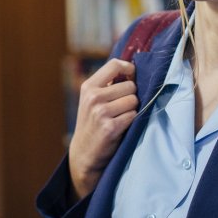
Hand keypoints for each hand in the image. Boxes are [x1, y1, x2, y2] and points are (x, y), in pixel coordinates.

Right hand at [68, 58, 138, 199]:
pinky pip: (133, 115)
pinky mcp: (110, 127)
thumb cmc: (93, 123)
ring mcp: (101, 112)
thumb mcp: (92, 99)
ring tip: (120, 117)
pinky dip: (131, 121)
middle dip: (131, 95)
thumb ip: (108, 83)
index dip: (128, 67)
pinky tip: (120, 127)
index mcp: (88, 86)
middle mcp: (93, 97)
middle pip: (130, 85)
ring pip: (134, 100)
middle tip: (120, 107)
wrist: (84, 152)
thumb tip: (132, 68)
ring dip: (132, 109)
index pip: (114, 65)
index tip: (132, 73)